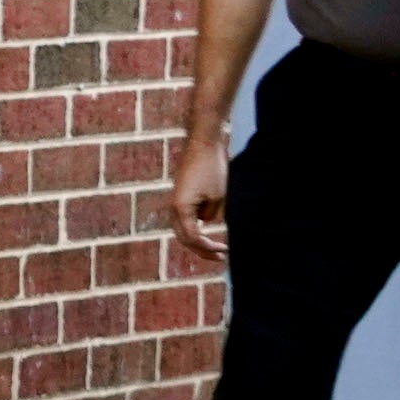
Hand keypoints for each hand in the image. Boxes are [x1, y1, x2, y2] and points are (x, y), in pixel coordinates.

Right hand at [170, 127, 229, 260]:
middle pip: (184, 238)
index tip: (225, 251)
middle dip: (202, 250)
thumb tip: (208, 220)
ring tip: (214, 247)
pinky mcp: (181, 195)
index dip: (208, 248)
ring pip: (182, 229)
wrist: (202, 143)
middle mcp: (174, 207)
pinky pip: (185, 218)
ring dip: (197, 240)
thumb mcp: (219, 196)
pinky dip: (195, 227)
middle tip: (220, 257)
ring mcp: (176, 201)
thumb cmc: (211, 167)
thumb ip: (212, 214)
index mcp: (181, 209)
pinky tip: (208, 228)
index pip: (193, 238)